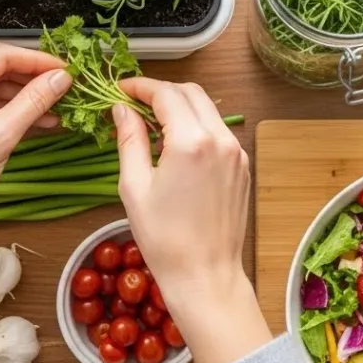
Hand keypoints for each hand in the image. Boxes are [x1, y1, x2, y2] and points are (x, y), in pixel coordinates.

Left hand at [0, 44, 70, 329]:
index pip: (1, 56)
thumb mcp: (1, 135)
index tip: (68, 69)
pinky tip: (39, 120)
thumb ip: (34, 101)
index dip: (38, 60)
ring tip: (58, 106)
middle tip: (67, 86)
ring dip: (26, 97)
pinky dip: (12, 111)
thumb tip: (62, 78)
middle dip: (33, 78)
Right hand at [113, 79, 269, 362]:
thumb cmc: (165, 239)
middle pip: (191, 93)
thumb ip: (129, 139)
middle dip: (162, 92)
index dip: (140, 86)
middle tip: (134, 102)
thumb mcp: (134, 186)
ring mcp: (237, 153)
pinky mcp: (243, 167)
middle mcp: (221, 140)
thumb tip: (121, 109)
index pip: (166, 94)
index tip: (120, 89)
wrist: (206, 275)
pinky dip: (197, 126)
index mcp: (192, 141)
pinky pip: (219, 132)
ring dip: (181, 107)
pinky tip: (175, 145)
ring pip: (208, 110)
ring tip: (152, 124)